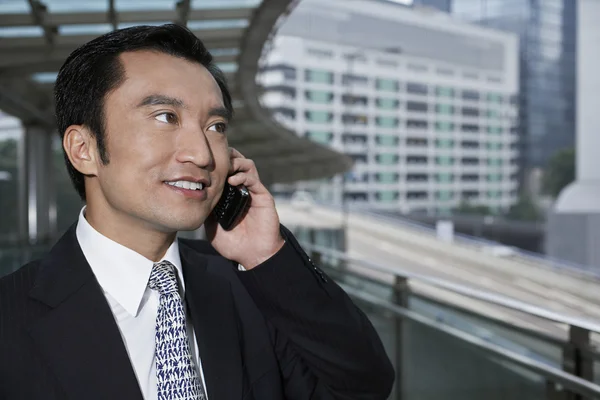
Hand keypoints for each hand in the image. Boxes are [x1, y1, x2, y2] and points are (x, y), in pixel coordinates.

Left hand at [205, 148, 284, 268]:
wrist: (253, 256)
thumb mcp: (212, 227)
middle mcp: (241, 189)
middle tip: (212, 159)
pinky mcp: (262, 196)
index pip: (222, 171)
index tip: (200, 164)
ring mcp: (252, 191)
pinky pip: (253, 178)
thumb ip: (206, 210)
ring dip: (235, 162)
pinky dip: (243, 175)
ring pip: (246, 165)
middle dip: (225, 156)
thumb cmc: (233, 244)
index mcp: (228, 195)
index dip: (213, 163)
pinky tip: (232, 181)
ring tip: (224, 168)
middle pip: (235, 162)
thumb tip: (193, 196)